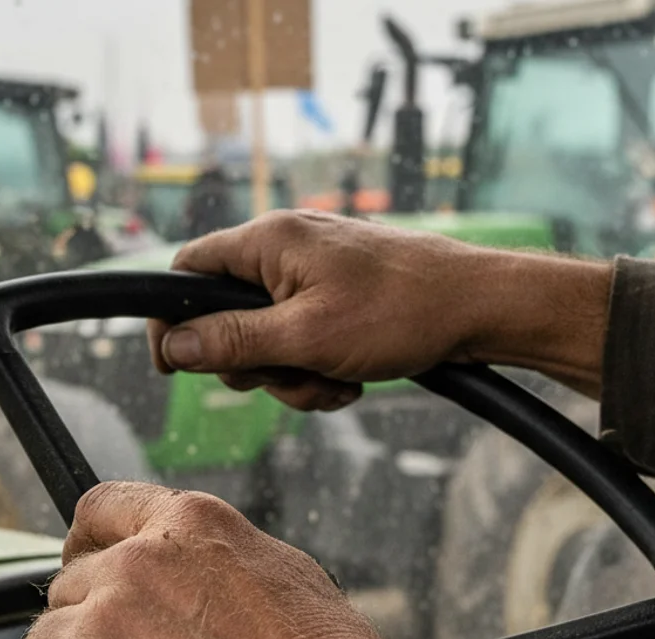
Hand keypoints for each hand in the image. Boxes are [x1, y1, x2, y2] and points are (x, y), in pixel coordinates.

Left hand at [7, 481, 398, 638]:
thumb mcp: (277, 572)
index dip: (86, 539)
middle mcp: (137, 562)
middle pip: (72, 580)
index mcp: (188, 522)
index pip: (99, 507)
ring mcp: (105, 625)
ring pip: (49, 635)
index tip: (82, 560)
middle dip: (90, 611)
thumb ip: (210, 551)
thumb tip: (181, 554)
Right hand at [147, 210, 611, 404]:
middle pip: (226, 316)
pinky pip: (301, 339)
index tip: (173, 367)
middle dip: (253, 364)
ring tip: (334, 382)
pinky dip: (318, 368)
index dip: (173, 320)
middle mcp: (285, 249)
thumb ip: (232, 341)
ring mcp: (313, 273)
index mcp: (268, 242)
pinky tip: (352, 380)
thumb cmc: (400, 312)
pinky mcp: (337, 296)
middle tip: (289, 376)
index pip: (188, 270)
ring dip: (292, 374)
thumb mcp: (306, 337)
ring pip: (267, 338)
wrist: (481, 308)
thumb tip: (174, 346)